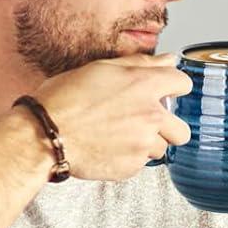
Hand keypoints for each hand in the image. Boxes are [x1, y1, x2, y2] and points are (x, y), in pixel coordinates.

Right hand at [32, 52, 192, 181]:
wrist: (45, 134)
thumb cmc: (64, 99)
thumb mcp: (101, 68)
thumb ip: (141, 64)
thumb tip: (169, 61)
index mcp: (144, 86)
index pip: (183, 84)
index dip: (174, 88)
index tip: (165, 93)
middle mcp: (150, 116)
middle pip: (182, 130)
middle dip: (168, 128)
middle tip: (143, 124)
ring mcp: (142, 144)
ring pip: (161, 149)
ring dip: (146, 144)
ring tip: (118, 136)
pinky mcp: (131, 167)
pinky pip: (140, 164)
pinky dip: (128, 158)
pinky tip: (108, 148)